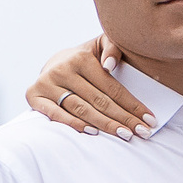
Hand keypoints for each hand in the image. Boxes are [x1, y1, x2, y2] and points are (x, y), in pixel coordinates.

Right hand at [25, 35, 151, 139]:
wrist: (52, 63)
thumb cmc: (84, 59)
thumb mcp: (99, 46)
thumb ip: (112, 48)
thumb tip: (110, 65)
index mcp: (80, 58)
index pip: (111, 87)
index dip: (132, 104)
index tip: (149, 119)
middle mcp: (62, 70)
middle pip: (99, 101)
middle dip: (123, 118)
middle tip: (143, 132)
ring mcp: (46, 83)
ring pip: (81, 109)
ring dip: (105, 124)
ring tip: (124, 135)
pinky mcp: (33, 95)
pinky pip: (55, 114)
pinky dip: (73, 124)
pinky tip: (93, 132)